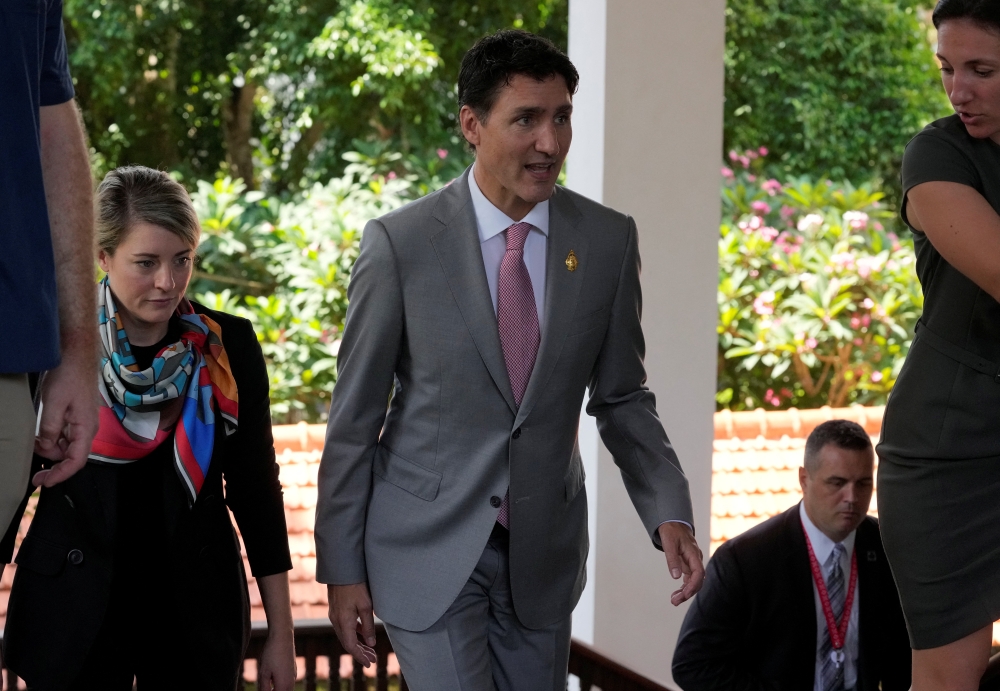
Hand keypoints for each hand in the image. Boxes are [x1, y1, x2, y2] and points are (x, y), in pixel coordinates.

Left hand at [33, 356, 98, 487]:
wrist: (76, 356)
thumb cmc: (69, 376)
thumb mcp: (54, 403)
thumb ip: (49, 428)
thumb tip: (45, 447)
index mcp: (85, 428)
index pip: (76, 461)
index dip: (61, 474)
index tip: (44, 482)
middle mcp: (87, 428)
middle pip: (71, 456)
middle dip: (52, 463)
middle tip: (33, 469)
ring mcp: (83, 422)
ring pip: (67, 446)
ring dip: (50, 450)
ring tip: (33, 445)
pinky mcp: (77, 417)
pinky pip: (66, 435)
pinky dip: (52, 439)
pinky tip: (40, 436)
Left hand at [257, 630, 296, 690]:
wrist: (283, 637)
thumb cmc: (271, 654)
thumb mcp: (264, 672)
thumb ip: (264, 688)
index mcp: (284, 685)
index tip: (263, 689)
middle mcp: (291, 682)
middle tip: (265, 687)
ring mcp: (294, 675)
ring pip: (286, 689)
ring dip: (277, 689)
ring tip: (268, 683)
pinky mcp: (293, 669)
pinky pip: (288, 682)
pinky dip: (281, 684)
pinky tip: (272, 677)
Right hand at [328, 583, 377, 667]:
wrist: (341, 570)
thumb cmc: (355, 586)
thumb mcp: (366, 606)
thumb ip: (368, 626)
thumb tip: (371, 643)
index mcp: (343, 622)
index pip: (351, 646)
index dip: (360, 656)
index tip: (369, 664)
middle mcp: (336, 621)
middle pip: (348, 643)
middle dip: (360, 652)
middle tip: (373, 659)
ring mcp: (334, 615)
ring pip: (346, 636)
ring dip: (357, 643)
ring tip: (370, 649)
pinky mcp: (336, 610)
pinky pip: (344, 627)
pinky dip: (354, 634)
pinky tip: (362, 634)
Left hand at [659, 521, 704, 605]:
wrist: (673, 523)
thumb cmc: (671, 531)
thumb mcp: (669, 543)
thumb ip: (672, 559)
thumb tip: (675, 577)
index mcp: (694, 554)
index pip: (698, 573)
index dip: (693, 585)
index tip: (684, 594)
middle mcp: (696, 560)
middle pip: (697, 580)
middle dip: (688, 593)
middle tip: (674, 602)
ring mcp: (693, 563)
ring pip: (694, 581)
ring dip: (686, 592)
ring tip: (674, 600)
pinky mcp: (689, 565)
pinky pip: (690, 579)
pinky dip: (684, 587)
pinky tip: (677, 594)